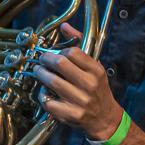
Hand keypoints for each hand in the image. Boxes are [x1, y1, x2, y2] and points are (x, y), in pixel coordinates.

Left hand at [33, 23, 121, 139]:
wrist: (104, 118)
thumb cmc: (96, 89)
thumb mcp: (93, 66)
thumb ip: (79, 45)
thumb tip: (64, 26)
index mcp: (96, 70)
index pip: (73, 52)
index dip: (59, 50)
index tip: (54, 53)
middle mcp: (89, 84)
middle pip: (60, 64)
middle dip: (45, 59)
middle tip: (41, 60)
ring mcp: (80, 100)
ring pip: (51, 81)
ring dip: (40, 74)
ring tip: (39, 72)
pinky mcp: (70, 114)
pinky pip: (48, 101)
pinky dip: (42, 95)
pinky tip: (45, 92)